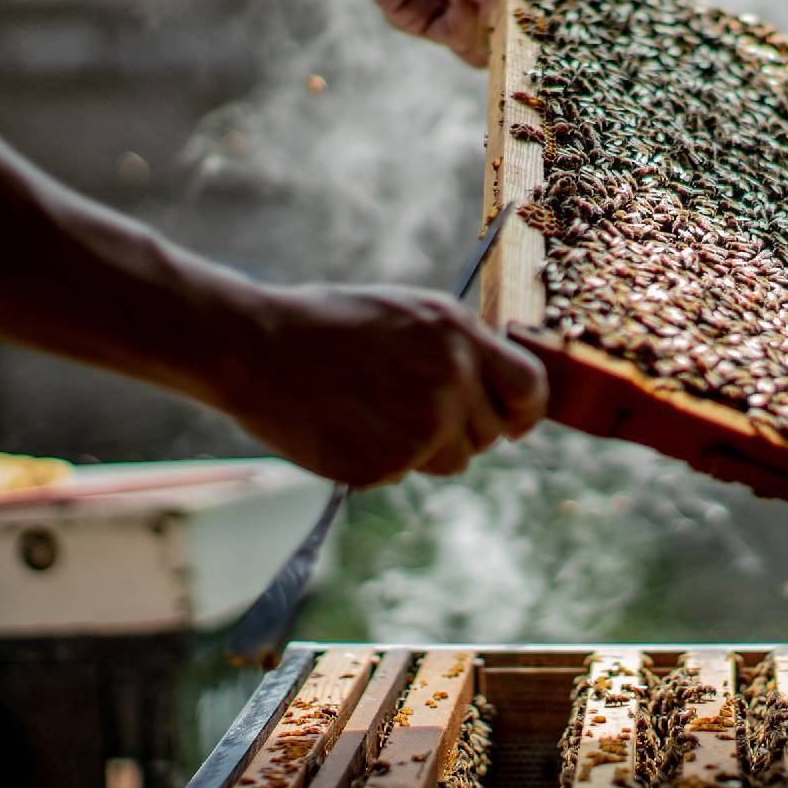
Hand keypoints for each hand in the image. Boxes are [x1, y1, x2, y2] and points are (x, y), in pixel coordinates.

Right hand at [215, 283, 547, 487]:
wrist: (259, 346)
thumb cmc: (330, 324)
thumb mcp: (409, 313)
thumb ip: (459, 346)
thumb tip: (498, 386)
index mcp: (459, 335)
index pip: (529, 387)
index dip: (525, 412)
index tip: (514, 423)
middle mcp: (451, 380)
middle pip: (488, 433)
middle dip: (460, 429)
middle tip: (408, 408)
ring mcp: (421, 425)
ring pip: (452, 461)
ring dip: (425, 449)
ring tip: (374, 412)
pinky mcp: (388, 463)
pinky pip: (405, 474)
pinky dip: (382, 461)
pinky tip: (348, 427)